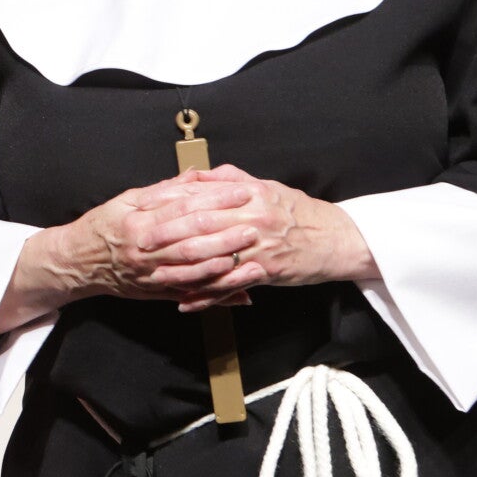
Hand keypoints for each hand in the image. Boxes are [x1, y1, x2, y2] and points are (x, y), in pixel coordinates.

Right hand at [0, 173, 256, 332]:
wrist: (78, 262)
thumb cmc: (103, 226)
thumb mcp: (127, 200)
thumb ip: (163, 190)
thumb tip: (195, 178)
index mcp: (138, 222)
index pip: (184, 208)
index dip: (216, 199)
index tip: (242, 191)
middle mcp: (144, 249)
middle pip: (193, 240)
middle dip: (227, 232)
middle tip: (255, 224)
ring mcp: (150, 273)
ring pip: (193, 269)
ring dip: (225, 262)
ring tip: (251, 253)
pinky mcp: (155, 291)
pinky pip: (190, 292)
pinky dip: (215, 291)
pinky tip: (238, 288)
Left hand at [161, 165, 378, 304]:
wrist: (337, 238)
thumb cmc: (299, 211)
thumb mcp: (267, 187)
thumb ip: (230, 179)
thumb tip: (197, 174)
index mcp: (249, 194)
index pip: (201, 197)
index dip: (169, 204)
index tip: (144, 210)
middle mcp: (251, 218)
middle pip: (200, 227)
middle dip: (167, 236)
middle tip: (139, 244)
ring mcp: (258, 246)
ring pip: (212, 258)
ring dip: (180, 270)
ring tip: (153, 276)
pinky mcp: (265, 271)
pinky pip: (229, 285)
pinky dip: (206, 295)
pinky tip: (185, 302)